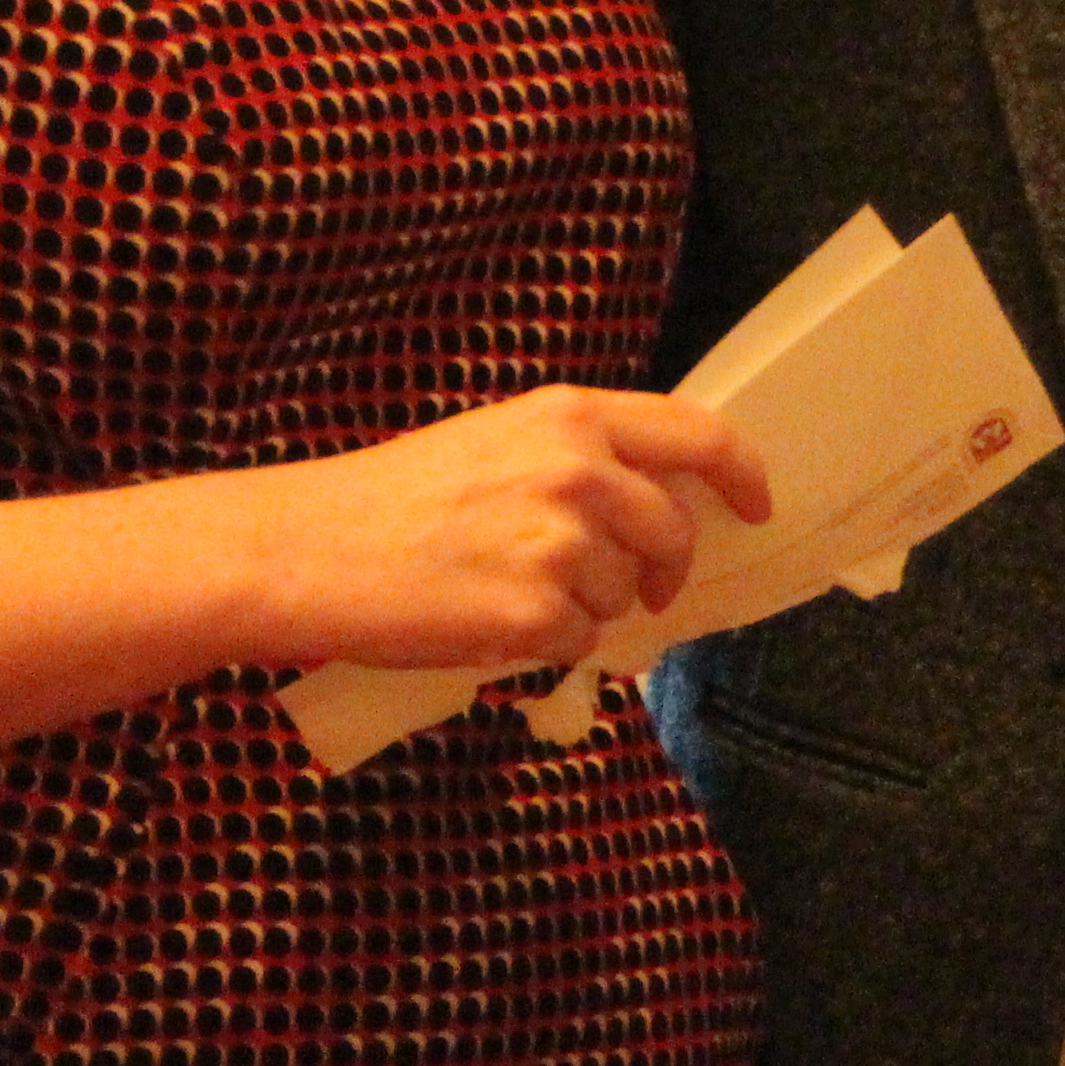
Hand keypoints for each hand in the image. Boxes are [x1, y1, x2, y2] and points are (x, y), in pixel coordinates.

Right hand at [236, 386, 772, 670]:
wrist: (309, 550)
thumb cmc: (393, 500)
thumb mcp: (496, 440)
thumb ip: (578, 458)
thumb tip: (653, 506)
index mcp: (570, 417)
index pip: (697, 436)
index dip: (741, 474)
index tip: (755, 505)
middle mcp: (578, 471)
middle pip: (671, 533)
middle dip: (661, 570)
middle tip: (633, 590)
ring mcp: (560, 544)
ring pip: (623, 596)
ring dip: (583, 608)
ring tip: (505, 590)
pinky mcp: (535, 614)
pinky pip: (578, 645)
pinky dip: (544, 648)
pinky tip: (488, 622)